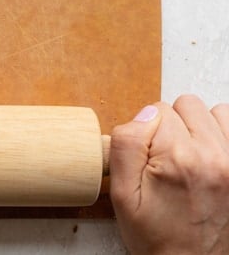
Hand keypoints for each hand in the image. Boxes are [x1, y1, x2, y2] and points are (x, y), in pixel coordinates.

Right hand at [110, 94, 228, 253]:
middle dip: (171, 127)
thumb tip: (144, 115)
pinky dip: (220, 136)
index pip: (157, 110)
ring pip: (214, 113)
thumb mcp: (123, 195)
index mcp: (179, 160)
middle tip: (166, 159)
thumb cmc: (159, 237)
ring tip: (189, 158)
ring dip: (198, 128)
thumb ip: (126, 146)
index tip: (148, 159)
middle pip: (186, 106)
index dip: (145, 133)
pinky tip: (208, 158)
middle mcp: (214, 156)